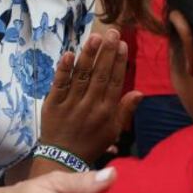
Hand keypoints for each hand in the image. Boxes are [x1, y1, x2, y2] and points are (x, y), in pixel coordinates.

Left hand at [40, 28, 141, 163]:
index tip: (122, 45)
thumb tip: (139, 92)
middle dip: (107, 52)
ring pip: (81, 76)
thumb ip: (126, 110)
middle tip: (112, 33)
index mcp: (106, 112)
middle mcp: (90, 106)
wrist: (63, 159)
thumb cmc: (92, 144)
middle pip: (100, 75)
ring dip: (88, 55)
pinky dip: (63, 69)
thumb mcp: (113, 131)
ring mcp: (70, 104)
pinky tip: (69, 54)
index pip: (115, 82)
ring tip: (95, 37)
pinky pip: (59, 84)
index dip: (119, 62)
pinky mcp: (52, 104)